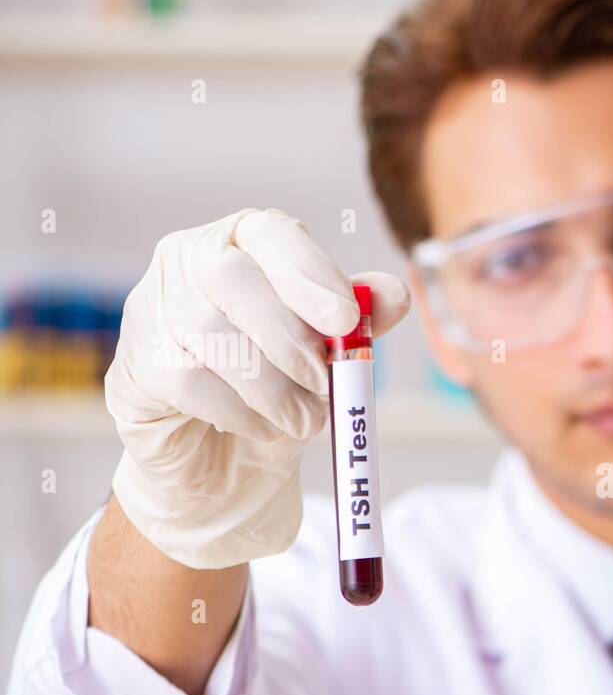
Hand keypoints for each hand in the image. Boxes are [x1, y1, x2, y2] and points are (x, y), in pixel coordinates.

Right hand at [104, 208, 409, 568]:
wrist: (222, 462)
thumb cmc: (278, 391)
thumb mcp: (326, 356)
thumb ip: (358, 323)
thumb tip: (394, 296)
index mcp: (243, 242)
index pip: (270, 233)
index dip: (309, 273)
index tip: (345, 320)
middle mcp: (189, 261)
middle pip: (232, 277)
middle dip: (289, 336)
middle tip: (326, 385)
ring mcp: (153, 309)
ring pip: (212, 335)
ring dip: (273, 387)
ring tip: (305, 420)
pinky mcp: (137, 364)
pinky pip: (190, 380)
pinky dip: (240, 412)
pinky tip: (262, 427)